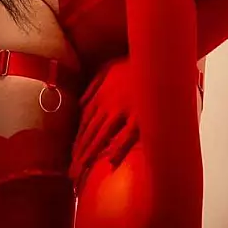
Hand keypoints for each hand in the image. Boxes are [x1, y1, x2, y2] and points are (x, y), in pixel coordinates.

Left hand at [70, 58, 139, 183]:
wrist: (155, 58)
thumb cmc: (133, 63)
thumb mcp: (109, 68)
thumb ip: (94, 85)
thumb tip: (79, 104)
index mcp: (102, 94)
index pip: (85, 121)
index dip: (78, 138)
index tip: (72, 154)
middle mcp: (109, 104)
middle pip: (90, 131)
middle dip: (80, 151)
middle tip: (71, 169)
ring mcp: (124, 110)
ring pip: (102, 135)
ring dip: (90, 152)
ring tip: (82, 167)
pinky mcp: (141, 116)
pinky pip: (128, 136)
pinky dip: (119, 149)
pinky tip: (111, 162)